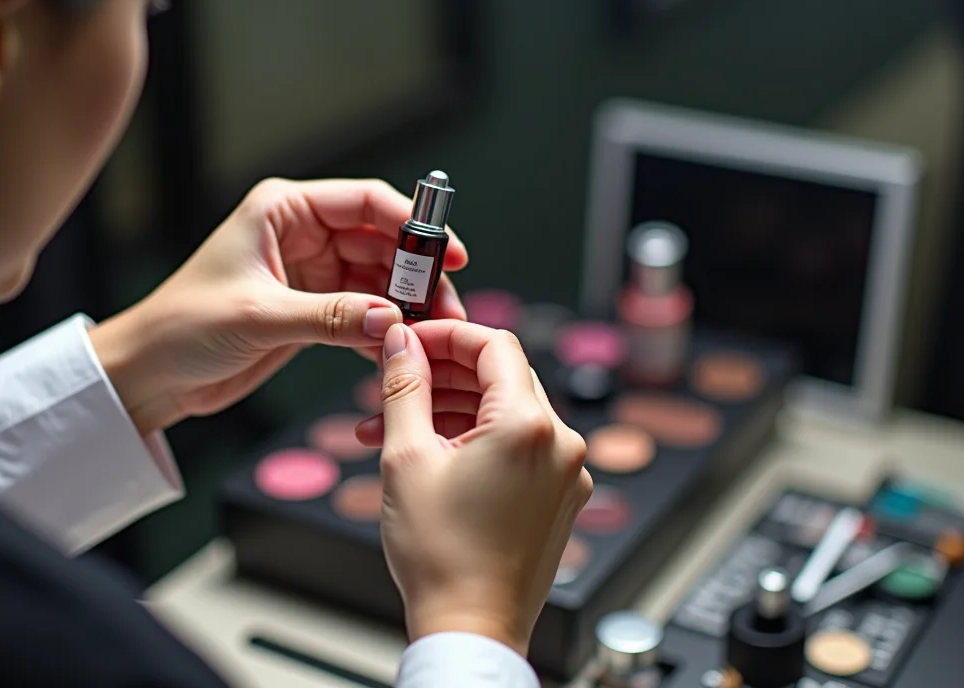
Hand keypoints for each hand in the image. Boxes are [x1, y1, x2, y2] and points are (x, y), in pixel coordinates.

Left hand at [89, 177, 467, 432]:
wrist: (150, 374)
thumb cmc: (182, 327)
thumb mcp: (258, 317)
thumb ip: (328, 316)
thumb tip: (389, 316)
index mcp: (283, 210)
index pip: (364, 202)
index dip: (412, 224)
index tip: (448, 253)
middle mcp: (301, 233)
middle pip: (381, 242)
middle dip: (416, 274)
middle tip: (445, 306)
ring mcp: (310, 272)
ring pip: (379, 280)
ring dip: (406, 306)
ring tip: (432, 333)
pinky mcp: (312, 309)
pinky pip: (363, 312)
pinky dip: (383, 328)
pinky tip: (399, 348)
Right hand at [357, 321, 592, 655]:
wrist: (471, 629)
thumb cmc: (442, 557)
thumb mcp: (406, 457)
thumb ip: (404, 387)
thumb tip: (401, 341)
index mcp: (528, 426)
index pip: (494, 344)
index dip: (447, 334)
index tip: (412, 340)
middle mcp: (560, 444)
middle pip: (502, 376)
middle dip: (444, 374)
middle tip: (397, 380)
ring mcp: (566, 473)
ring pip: (507, 412)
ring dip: (455, 409)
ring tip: (398, 427)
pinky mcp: (561, 497)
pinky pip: (520, 447)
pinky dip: (479, 439)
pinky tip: (434, 453)